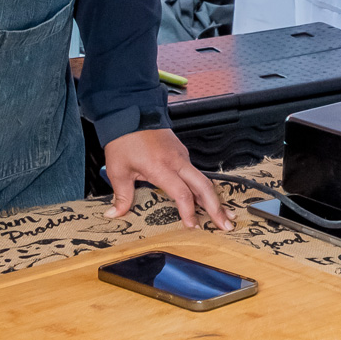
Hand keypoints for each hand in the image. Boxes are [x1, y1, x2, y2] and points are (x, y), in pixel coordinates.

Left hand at [102, 128, 231, 230]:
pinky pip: (195, 173)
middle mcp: (177, 161)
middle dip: (216, 207)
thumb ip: (122, 195)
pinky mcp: (181, 153)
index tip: (192, 226)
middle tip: (226, 225)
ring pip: (203, 180)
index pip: (182, 193)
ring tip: (223, 215)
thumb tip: (115, 214)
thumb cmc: (124, 139)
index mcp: (161, 167)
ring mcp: (182, 156)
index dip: (189, 211)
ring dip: (213, 199)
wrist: (131, 113)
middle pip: (204, 186)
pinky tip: (204, 200)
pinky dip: (203, 189)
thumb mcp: (118, 170)